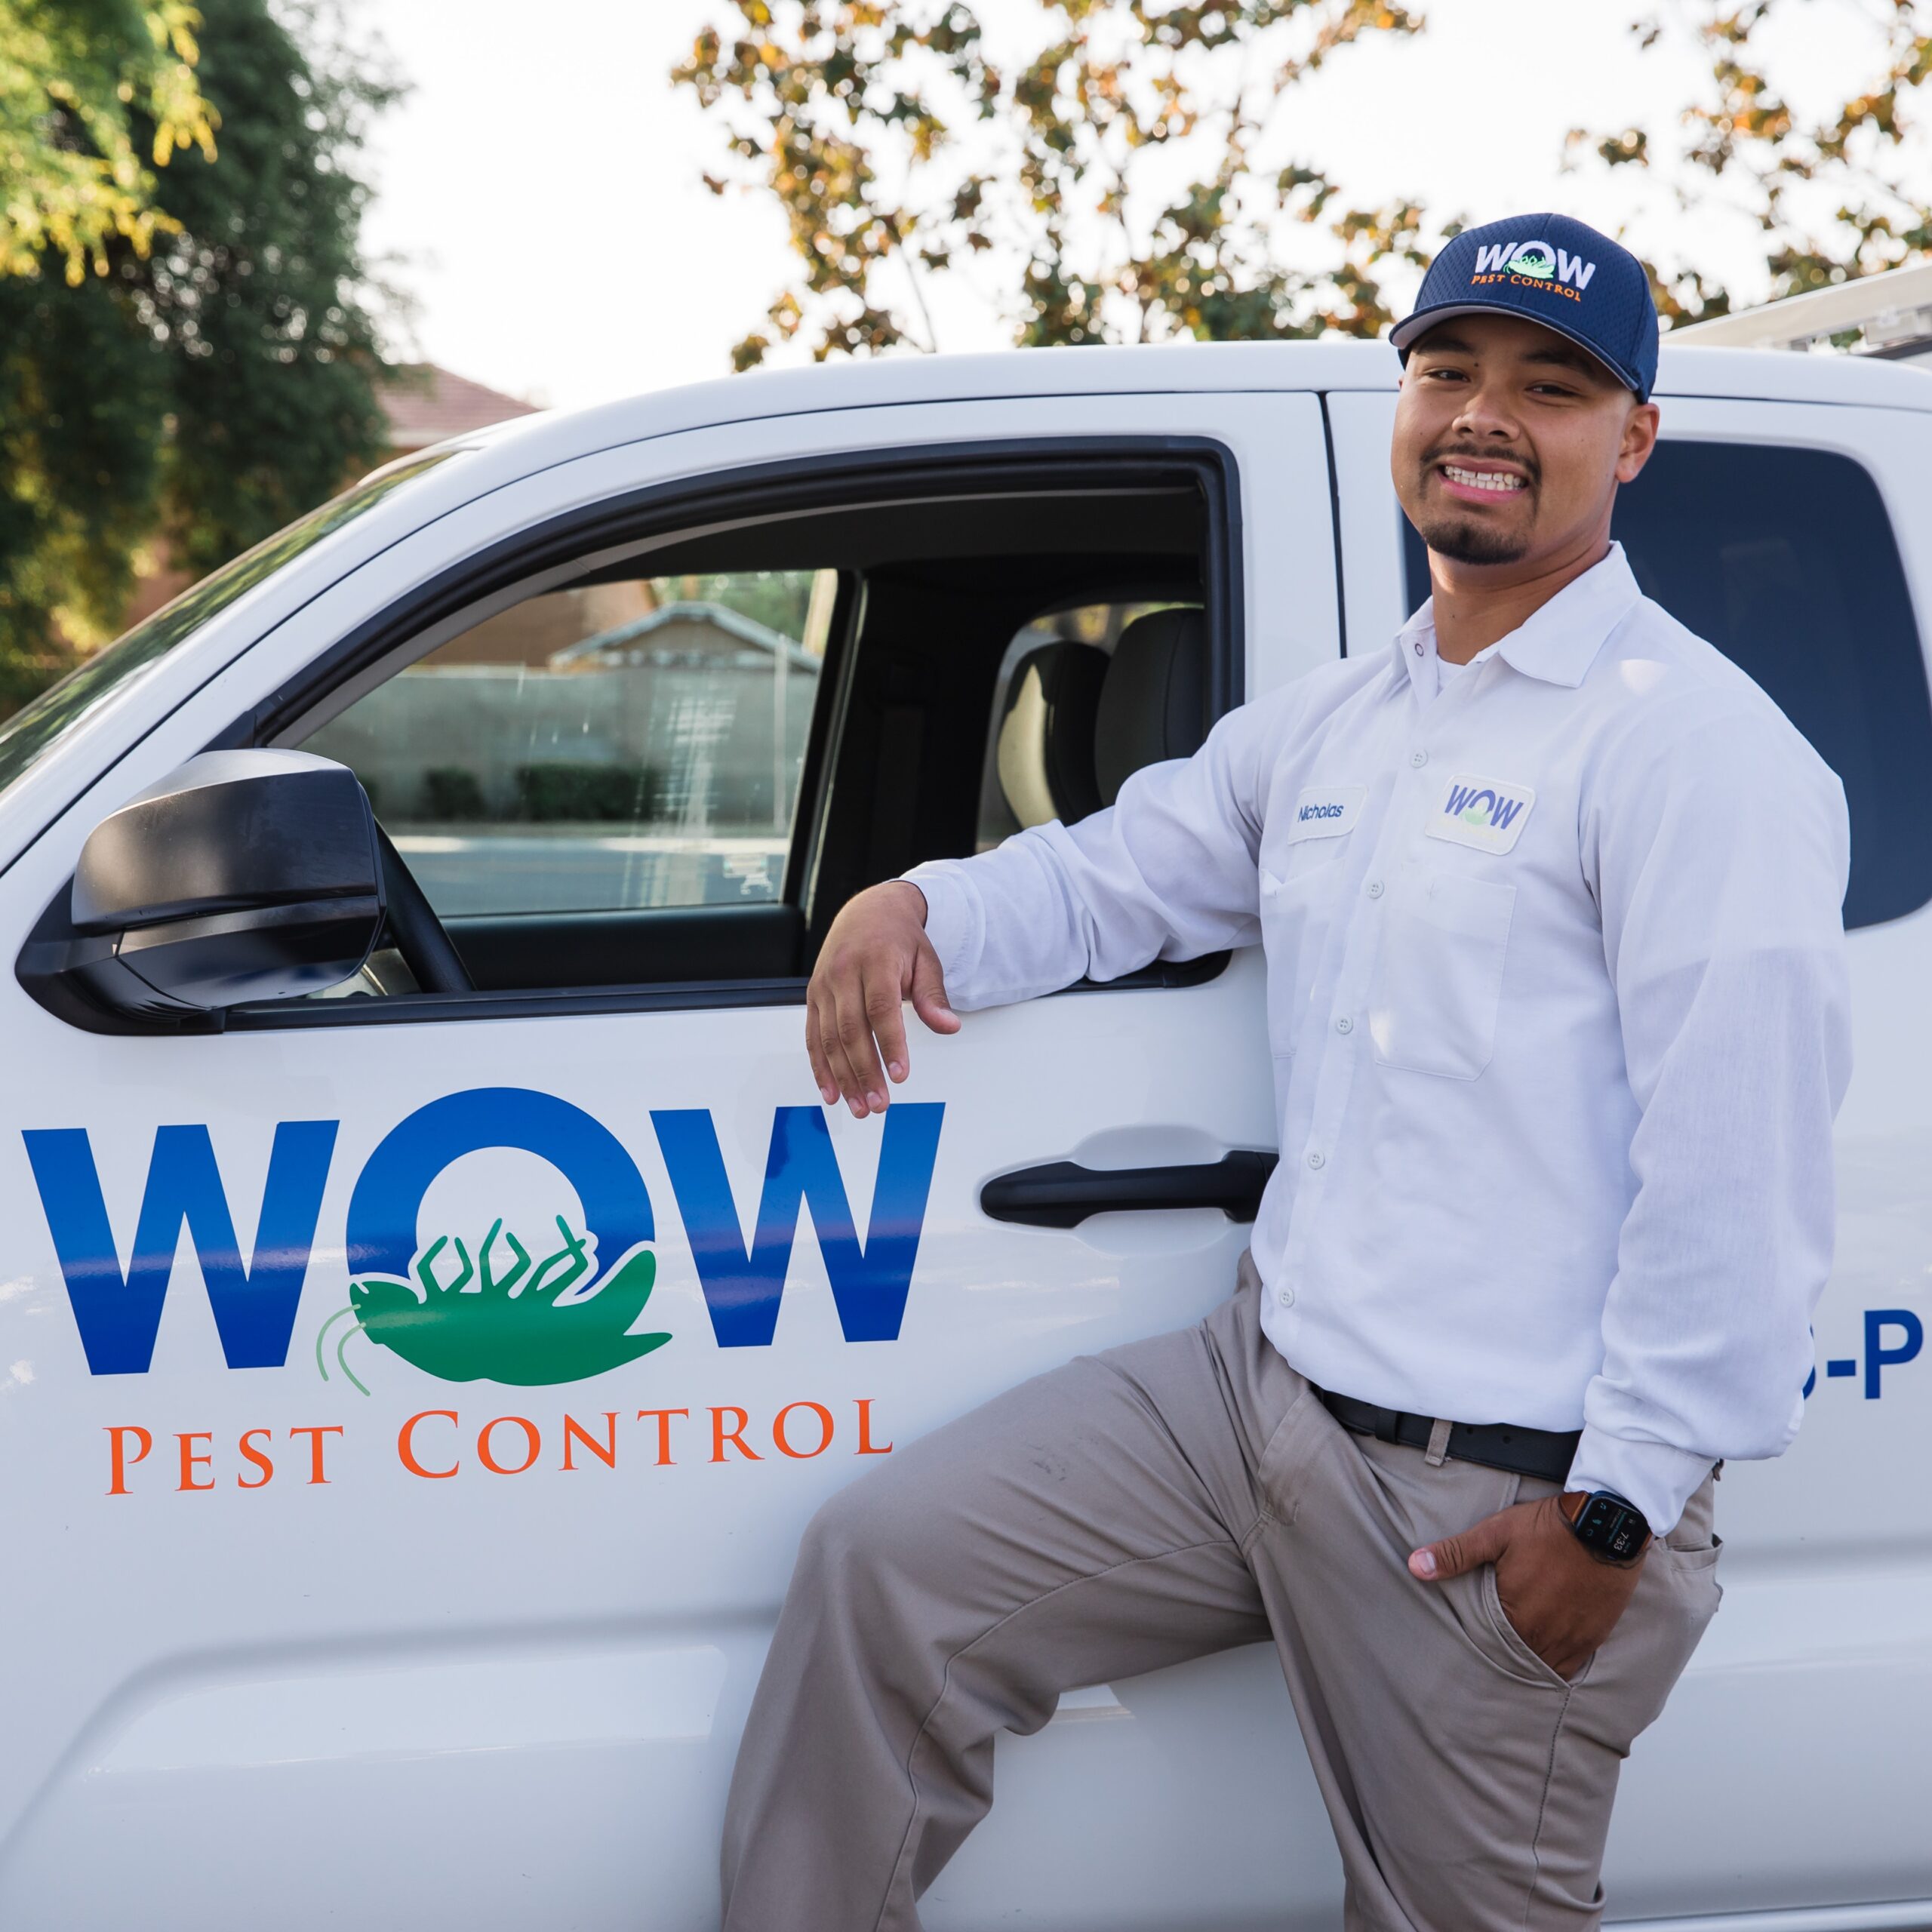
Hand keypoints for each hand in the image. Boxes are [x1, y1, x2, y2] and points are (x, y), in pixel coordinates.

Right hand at [806, 881, 960, 1116]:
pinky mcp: (813, 997)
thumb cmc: (900, 939)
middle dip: (864, 1071)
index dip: (890, 1044)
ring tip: (861, 1107)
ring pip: (828, 1039)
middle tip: (880, 1103)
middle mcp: (843, 972)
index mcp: (875, 960)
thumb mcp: (926, 959)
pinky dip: (820, 1068)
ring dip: (843, 1077)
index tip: (900, 1075)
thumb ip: (934, 996)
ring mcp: (824, 986)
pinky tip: (832, 1093)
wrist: (868, 911)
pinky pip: (812, 1037)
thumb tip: (949, 1027)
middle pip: (851, 1030)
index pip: (881, 1008)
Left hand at [1408, 1492, 1642, 1680]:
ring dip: (1529, 1658)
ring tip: (1517, 1648)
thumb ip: (1455, 1554)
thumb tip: (1414, 1566)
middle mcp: (1543, 1634)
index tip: (1470, 1638)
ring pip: (1542, 1664)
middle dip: (1503, 1652)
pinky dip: (1555, 1661)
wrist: (1606, 1525)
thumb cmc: (1547, 1527)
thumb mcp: (1495, 1534)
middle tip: (1491, 1647)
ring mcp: (1571, 1639)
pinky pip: (1570, 1664)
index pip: (1487, 1642)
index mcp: (1514, 1613)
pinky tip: (1545, 1650)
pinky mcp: (1593, 1637)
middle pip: (1514, 1656)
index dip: (1479, 1639)